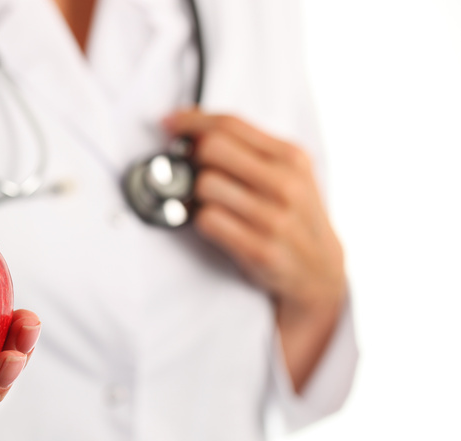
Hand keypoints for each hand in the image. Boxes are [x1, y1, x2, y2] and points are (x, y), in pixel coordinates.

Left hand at [163, 109, 345, 389]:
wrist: (319, 270)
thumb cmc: (292, 215)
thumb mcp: (287, 173)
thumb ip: (247, 148)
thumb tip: (192, 125)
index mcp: (291, 157)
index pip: (231, 125)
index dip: (192, 121)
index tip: (171, 123)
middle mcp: (286, 184)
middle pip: (212, 148)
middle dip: (193, 157)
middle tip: (189, 170)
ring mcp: (274, 217)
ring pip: (205, 185)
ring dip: (194, 194)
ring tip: (205, 203)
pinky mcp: (260, 249)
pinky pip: (208, 221)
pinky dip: (201, 220)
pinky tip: (212, 223)